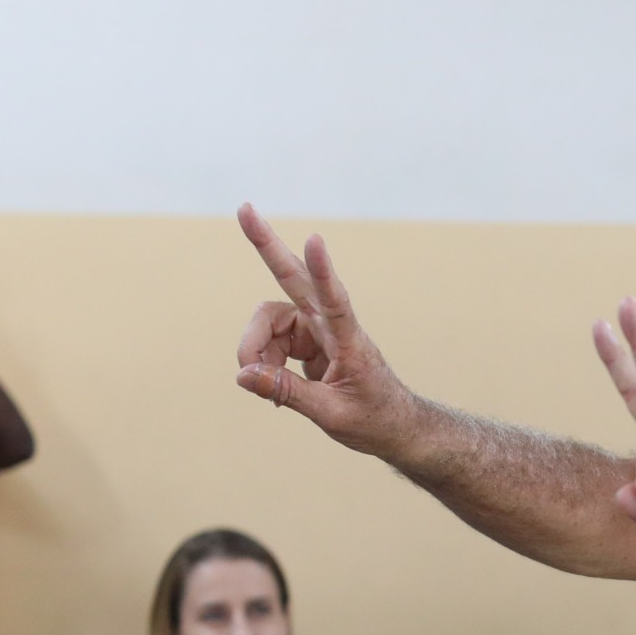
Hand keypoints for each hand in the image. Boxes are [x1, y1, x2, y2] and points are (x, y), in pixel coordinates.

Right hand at [232, 204, 416, 456]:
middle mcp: (330, 324)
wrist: (393, 425)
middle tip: (244, 209)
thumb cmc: (373, 418)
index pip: (335, 299)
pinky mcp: (306, 339)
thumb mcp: (331, 414)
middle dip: (266, 246)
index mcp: (349, 339)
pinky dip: (263, 362)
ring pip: (267, 322)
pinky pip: (269, 341)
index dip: (322, 271)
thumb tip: (242, 374)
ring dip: (256, 350)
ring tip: (264, 385)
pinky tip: (270, 385)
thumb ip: (286, 392)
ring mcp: (316, 328)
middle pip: (292, 277)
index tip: (315, 241)